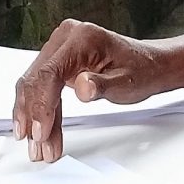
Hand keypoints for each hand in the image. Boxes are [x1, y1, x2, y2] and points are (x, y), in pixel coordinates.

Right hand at [10, 19, 163, 162]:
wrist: (150, 64)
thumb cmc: (142, 69)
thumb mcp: (127, 82)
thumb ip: (102, 85)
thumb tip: (82, 88)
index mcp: (82, 38)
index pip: (50, 72)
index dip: (41, 104)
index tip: (41, 130)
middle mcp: (66, 38)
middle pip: (36, 80)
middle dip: (33, 116)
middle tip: (37, 145)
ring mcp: (60, 49)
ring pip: (35, 86)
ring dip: (34, 118)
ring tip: (38, 146)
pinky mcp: (59, 63)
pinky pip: (43, 88)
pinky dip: (42, 112)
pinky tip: (42, 132)